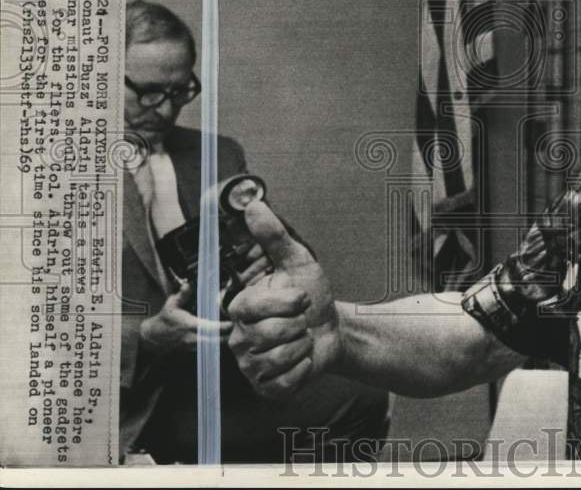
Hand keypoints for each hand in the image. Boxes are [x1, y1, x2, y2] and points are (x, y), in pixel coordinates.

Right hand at [139, 280, 231, 353]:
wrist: (153, 338)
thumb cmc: (164, 320)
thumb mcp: (170, 305)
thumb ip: (181, 295)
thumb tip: (188, 284)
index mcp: (189, 326)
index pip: (211, 328)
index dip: (224, 326)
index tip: (235, 320)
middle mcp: (194, 339)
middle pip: (218, 340)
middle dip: (230, 333)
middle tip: (240, 323)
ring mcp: (195, 347)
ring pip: (216, 345)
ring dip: (226, 338)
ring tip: (236, 328)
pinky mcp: (196, 350)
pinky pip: (212, 348)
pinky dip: (220, 341)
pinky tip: (226, 334)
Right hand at [228, 200, 339, 398]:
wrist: (330, 327)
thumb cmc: (311, 294)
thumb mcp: (298, 261)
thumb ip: (274, 235)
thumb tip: (253, 205)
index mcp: (240, 306)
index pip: (256, 307)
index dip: (289, 302)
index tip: (302, 297)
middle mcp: (238, 336)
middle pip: (269, 335)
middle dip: (299, 325)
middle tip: (302, 321)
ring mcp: (250, 364)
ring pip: (278, 359)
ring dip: (303, 347)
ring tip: (303, 338)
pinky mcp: (265, 386)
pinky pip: (284, 384)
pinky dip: (304, 370)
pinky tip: (304, 360)